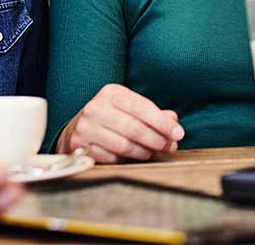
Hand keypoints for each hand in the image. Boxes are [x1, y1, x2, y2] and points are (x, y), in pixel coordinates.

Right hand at [57, 84, 184, 162]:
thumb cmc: (110, 117)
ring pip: (124, 146)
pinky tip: (136, 158)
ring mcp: (86, 128)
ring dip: (145, 152)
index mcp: (111, 92)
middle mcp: (96, 107)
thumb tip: (174, 120)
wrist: (75, 129)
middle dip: (158, 140)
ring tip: (155, 153)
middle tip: (171, 147)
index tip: (179, 134)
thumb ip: (152, 113)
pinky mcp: (80, 147)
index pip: (143, 108)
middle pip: (135, 128)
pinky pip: (111, 159)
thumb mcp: (129, 108)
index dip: (163, 123)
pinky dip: (127, 160)